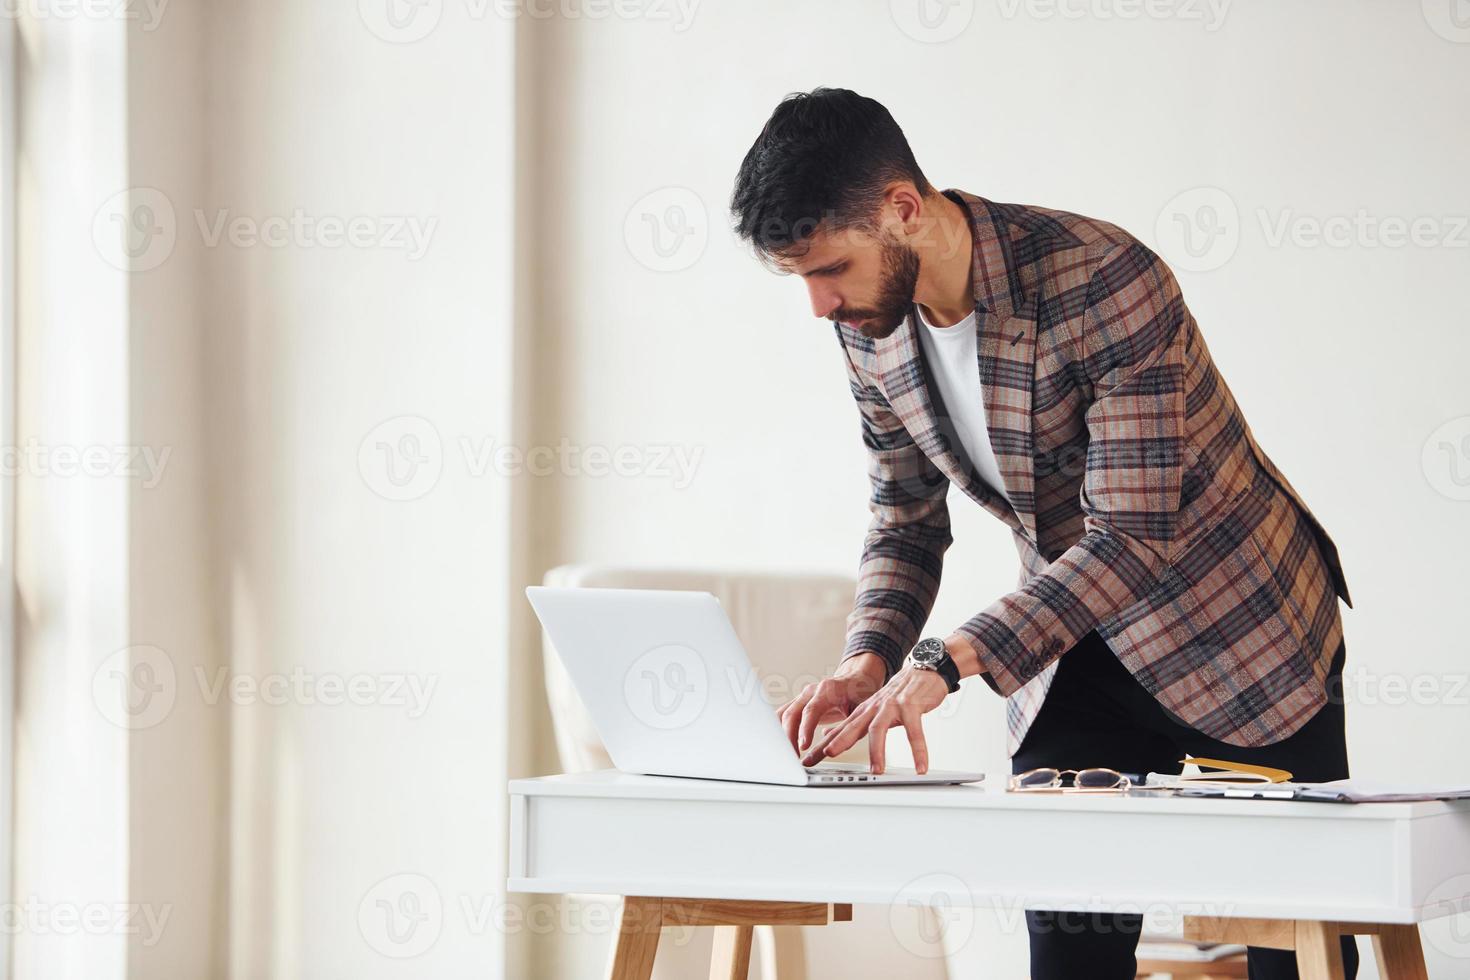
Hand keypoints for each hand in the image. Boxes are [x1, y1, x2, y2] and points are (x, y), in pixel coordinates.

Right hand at [776, 653, 885, 759]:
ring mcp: (803, 697)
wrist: (856, 681)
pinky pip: (784, 715)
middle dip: (789, 736)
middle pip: (792, 713)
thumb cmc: (860, 694)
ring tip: (789, 754)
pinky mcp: (799, 703)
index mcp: (827, 690)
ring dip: (783, 735)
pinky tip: (781, 744)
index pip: (811, 710)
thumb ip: (850, 724)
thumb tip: (840, 744)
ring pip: (784, 715)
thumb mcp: (860, 709)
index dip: (805, 729)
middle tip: (793, 756)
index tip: (803, 746)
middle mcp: (811, 691)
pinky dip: (780, 729)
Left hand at [799, 664, 948, 774]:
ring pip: (879, 729)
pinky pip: (914, 731)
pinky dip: (918, 750)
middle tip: (829, 754)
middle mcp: (873, 708)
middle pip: (852, 726)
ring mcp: (891, 706)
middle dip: (839, 741)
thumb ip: (851, 725)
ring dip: (877, 751)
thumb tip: (827, 737)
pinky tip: (920, 766)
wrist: (922, 672)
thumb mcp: (870, 710)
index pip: (837, 731)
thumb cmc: (898, 696)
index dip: (821, 747)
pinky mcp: (911, 706)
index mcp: (862, 712)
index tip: (806, 761)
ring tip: (877, 771)